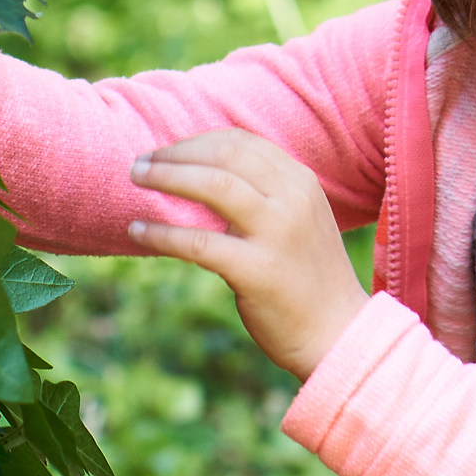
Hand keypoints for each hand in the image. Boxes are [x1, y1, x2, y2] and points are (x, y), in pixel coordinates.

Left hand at [127, 129, 372, 380]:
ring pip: (213, 185)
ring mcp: (277, 233)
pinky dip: (161, 233)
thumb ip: (263, 194)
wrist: (338, 333)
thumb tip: (200, 173)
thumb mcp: (296, 220)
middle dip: (176, 153)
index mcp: (300, 182)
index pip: (241, 142)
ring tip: (136, 179)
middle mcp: (292, 199)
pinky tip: (137, 231)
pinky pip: (198, 243)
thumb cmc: (307, 277)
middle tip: (140, 163)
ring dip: (166, 177)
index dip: (196, 142)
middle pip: (224, 155)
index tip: (167, 152)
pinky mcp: (258, 271)